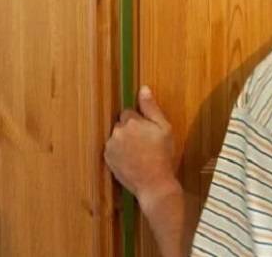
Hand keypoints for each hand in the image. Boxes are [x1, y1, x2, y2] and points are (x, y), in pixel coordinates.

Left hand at [105, 86, 179, 207]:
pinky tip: (130, 160)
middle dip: (130, 130)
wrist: (154, 184)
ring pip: (117, 136)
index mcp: (131, 121)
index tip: (147, 132)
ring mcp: (110, 145)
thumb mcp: (164, 128)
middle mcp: (117, 131)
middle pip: (122, 124)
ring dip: (124, 140)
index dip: (139, 121)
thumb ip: (151, 107)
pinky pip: (112, 148)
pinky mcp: (107, 158)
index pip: (129, 112)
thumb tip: (143, 88)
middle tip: (144, 143)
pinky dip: (119, 152)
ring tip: (138, 153)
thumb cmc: (163, 156)